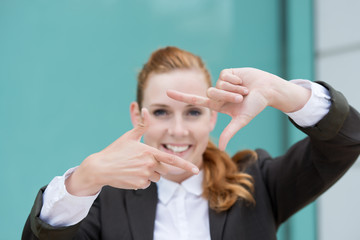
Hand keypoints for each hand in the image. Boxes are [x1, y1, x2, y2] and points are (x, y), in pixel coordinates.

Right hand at [65, 108, 198, 195]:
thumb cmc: (115, 150)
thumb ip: (141, 125)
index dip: (186, 165)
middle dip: (158, 167)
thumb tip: (146, 109)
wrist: (100, 167)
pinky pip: (146, 184)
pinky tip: (131, 175)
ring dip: (149, 174)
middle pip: (164, 170)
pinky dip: (141, 181)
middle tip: (142, 162)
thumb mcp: (129, 136)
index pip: (171, 160)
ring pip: (156, 178)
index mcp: (149, 151)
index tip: (196, 169)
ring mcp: (144, 175)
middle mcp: (149, 164)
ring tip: (134, 168)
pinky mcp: (139, 184)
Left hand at [167, 68, 310, 149]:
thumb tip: (221, 148)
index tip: (167, 93)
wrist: (267, 90)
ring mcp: (222, 82)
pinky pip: (225, 75)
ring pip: (218, 85)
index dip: (181, 96)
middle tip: (241, 98)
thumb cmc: (255, 105)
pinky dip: (235, 79)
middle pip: (211, 93)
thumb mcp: (241, 120)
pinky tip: (243, 80)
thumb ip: (229, 132)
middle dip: (228, 96)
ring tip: (244, 90)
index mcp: (217, 105)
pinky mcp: (228, 72)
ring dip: (233, 88)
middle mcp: (217, 93)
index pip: (195, 100)